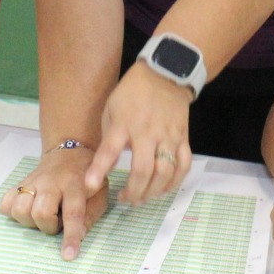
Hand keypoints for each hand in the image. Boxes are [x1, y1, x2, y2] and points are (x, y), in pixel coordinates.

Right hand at [0, 145, 107, 260]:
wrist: (69, 152)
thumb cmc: (86, 179)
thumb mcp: (100, 193)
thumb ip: (91, 215)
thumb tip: (79, 236)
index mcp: (75, 184)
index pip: (73, 212)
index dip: (71, 235)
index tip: (68, 255)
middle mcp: (51, 181)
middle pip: (40, 212)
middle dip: (48, 227)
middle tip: (57, 223)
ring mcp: (33, 181)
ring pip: (19, 209)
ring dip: (30, 222)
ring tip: (42, 217)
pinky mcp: (20, 183)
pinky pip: (6, 204)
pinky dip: (12, 213)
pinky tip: (27, 211)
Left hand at [84, 64, 192, 207]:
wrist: (165, 74)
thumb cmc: (131, 93)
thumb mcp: (111, 109)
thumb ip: (109, 138)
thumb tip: (104, 168)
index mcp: (124, 123)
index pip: (109, 150)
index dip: (99, 170)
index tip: (90, 186)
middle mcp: (147, 132)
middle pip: (143, 170)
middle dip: (133, 191)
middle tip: (125, 199)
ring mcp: (168, 136)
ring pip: (165, 172)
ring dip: (153, 192)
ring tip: (142, 198)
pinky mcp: (183, 138)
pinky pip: (183, 165)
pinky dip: (175, 182)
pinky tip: (164, 189)